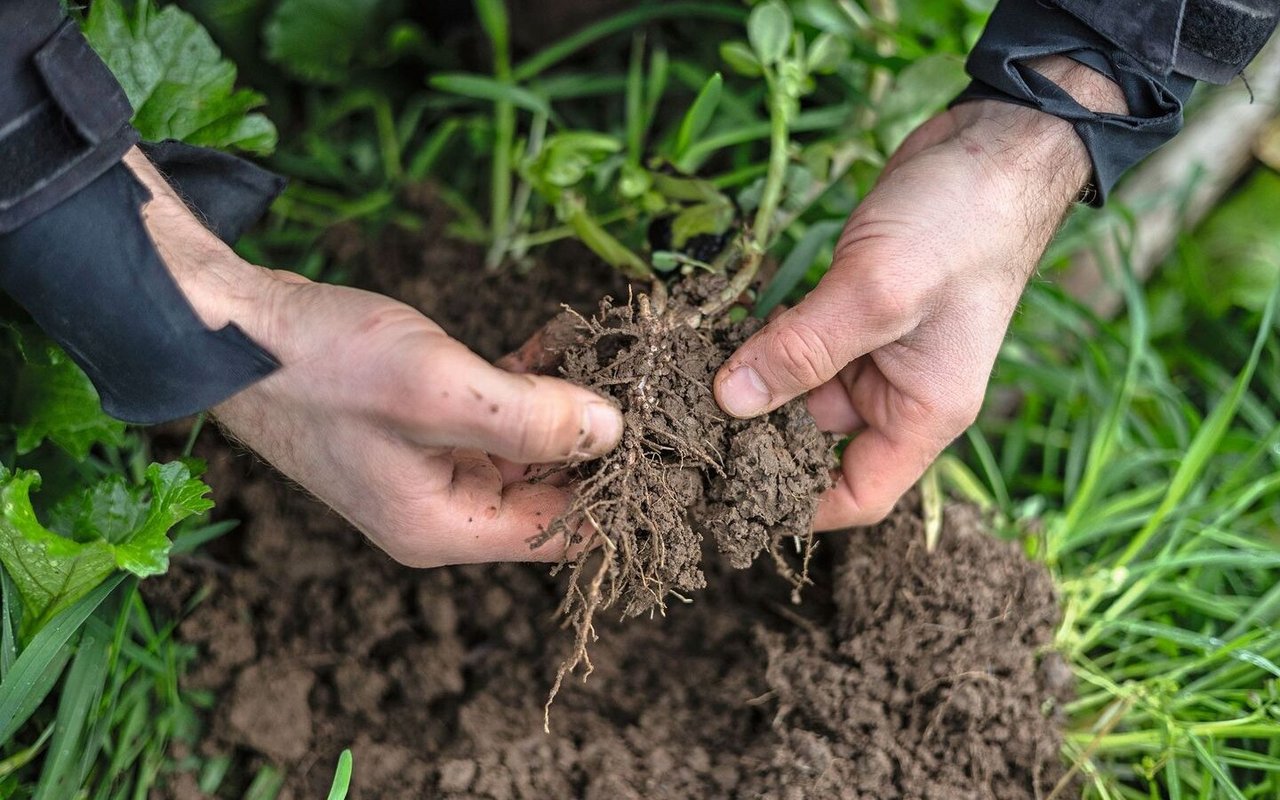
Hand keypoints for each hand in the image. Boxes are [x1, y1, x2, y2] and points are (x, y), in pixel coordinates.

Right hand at [125, 150, 622, 567]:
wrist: (231, 332)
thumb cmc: (323, 365)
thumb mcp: (437, 388)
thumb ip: (532, 414)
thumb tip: (615, 430)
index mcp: (444, 528)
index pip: (563, 534)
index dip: (620, 493)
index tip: (670, 446)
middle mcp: (441, 513)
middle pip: (550, 493)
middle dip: (599, 443)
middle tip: (654, 388)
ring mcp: (428, 472)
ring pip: (527, 451)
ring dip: (566, 406)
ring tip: (615, 356)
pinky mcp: (419, 431)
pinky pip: (495, 420)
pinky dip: (527, 384)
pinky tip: (557, 341)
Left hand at [714, 57, 1126, 529]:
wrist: (993, 143)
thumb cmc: (957, 224)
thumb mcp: (877, 290)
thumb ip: (802, 349)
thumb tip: (728, 402)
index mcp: (922, 413)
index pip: (859, 495)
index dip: (798, 507)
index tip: (728, 497)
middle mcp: (897, 392)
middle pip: (814, 442)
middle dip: (756, 434)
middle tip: (684, 424)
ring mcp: (874, 348)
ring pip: (796, 388)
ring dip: (750, 380)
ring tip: (687, 374)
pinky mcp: (851, 308)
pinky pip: (797, 343)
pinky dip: (763, 339)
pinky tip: (718, 328)